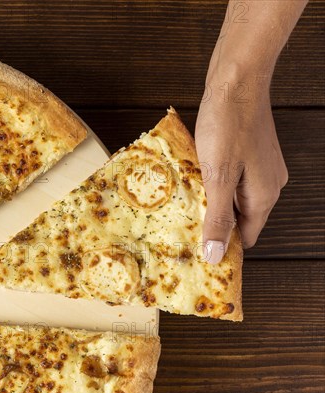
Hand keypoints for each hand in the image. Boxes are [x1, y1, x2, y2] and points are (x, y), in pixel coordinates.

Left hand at [195, 68, 287, 263]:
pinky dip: (215, 184)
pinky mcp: (250, 154)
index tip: (198, 252)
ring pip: (235, 198)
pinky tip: (196, 179)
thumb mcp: (218, 176)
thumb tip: (216, 255)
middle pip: (241, 219)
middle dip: (215, 224)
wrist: (238, 77)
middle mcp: (268, 185)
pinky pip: (233, 180)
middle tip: (184, 228)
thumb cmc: (228, 124)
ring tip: (186, 205)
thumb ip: (218, 217)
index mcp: (264, 196)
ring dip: (213, 202)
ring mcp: (261, 168)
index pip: (246, 237)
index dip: (223, 246)